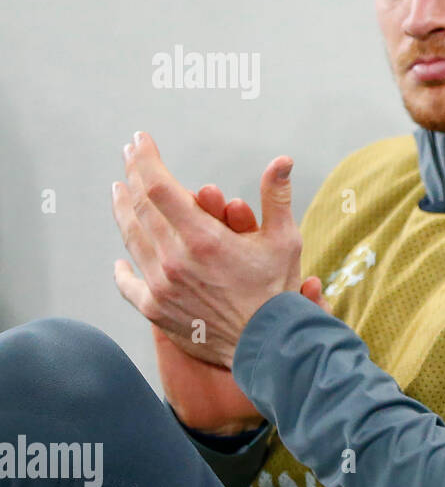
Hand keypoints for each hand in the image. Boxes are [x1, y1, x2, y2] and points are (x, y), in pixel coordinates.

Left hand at [112, 131, 303, 367]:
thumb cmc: (278, 291)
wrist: (267, 345)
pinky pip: (130, 284)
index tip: (140, 141)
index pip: (160, 187)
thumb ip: (276, 197)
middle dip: (132, 176)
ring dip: (123, 210)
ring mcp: (161, 285)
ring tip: (119, 192)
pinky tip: (119, 261)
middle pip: (140, 208)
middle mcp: (174, 259)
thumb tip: (282, 161)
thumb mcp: (284, 240)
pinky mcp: (156, 308)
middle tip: (129, 157)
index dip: (145, 160)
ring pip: (132, 239)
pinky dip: (122, 270)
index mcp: (203, 238)